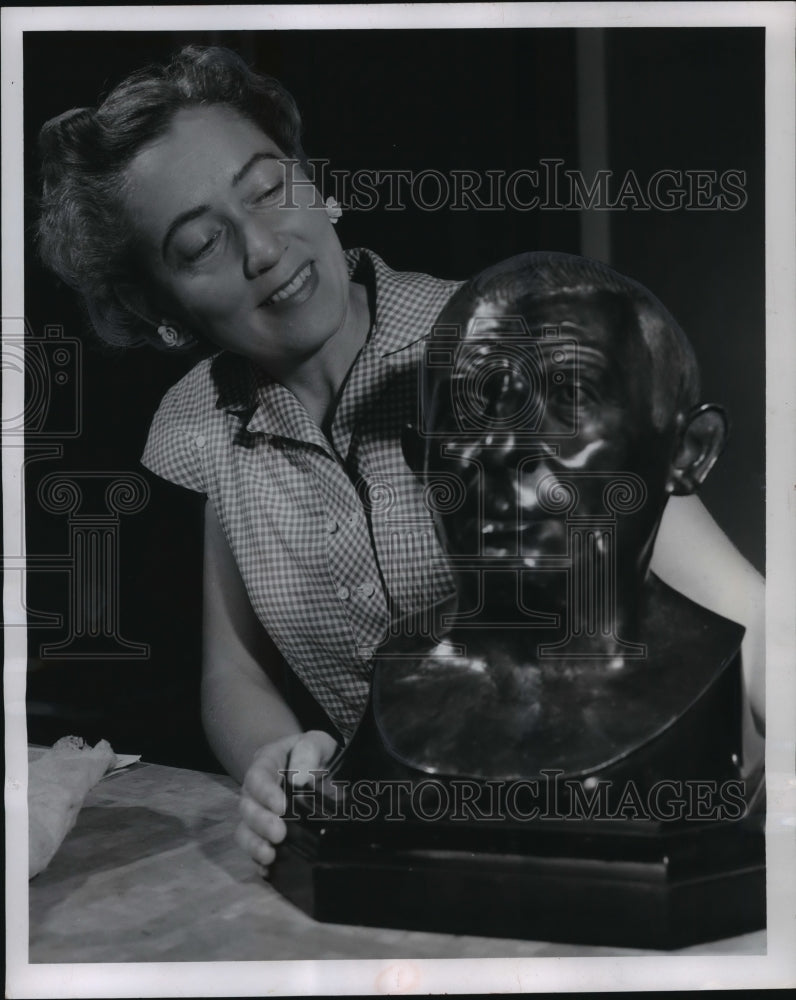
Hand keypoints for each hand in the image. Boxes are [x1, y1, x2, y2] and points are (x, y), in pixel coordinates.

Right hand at [234, 729, 337, 869]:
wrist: (314, 766)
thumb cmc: (314, 753)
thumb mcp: (316, 741)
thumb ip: (309, 751)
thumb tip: (301, 779)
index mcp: (266, 763)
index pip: (258, 777)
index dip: (266, 793)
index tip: (281, 807)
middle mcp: (255, 790)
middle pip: (247, 807)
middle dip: (260, 823)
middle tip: (279, 834)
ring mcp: (257, 813)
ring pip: (245, 830)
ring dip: (254, 845)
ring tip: (269, 856)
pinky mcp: (264, 833)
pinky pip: (254, 848)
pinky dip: (257, 861)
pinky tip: (267, 870)